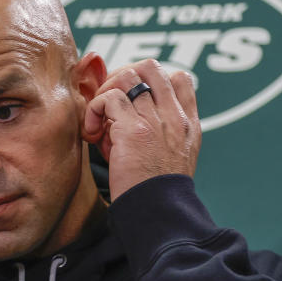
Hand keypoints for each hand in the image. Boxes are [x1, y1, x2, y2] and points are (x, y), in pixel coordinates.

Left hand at [82, 59, 201, 201]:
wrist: (159, 214)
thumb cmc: (156, 194)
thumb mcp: (170, 160)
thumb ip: (157, 136)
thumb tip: (117, 121)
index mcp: (188, 124)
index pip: (179, 78)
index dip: (149, 82)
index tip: (131, 104)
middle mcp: (175, 116)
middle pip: (150, 67)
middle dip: (121, 78)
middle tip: (108, 105)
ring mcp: (156, 120)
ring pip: (127, 76)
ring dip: (105, 93)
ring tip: (100, 122)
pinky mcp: (134, 130)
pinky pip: (109, 98)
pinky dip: (95, 110)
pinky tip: (93, 134)